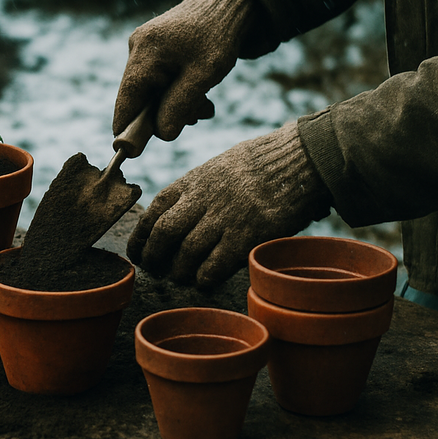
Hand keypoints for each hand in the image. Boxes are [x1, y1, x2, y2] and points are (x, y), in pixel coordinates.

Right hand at [113, 0, 256, 140]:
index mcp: (145, 54)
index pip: (126, 102)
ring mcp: (143, 48)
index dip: (128, 129)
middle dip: (165, 114)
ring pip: (151, 92)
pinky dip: (176, 90)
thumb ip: (179, 106)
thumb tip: (161, 135)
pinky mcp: (152, 48)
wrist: (228, 1)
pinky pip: (158, 80)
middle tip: (199, 115)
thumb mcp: (204, 75)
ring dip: (176, 104)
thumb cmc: (218, 36)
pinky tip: (199, 92)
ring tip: (205, 104)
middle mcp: (137, 49)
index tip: (131, 153)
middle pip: (139, 99)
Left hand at [127, 122, 331, 288]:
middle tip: (156, 269)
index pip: (154, 211)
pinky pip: (214, 265)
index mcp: (192, 181)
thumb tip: (178, 213)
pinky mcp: (246, 236)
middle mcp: (202, 199)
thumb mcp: (218, 166)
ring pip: (186, 252)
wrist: (299, 159)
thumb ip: (196, 190)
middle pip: (164, 233)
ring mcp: (223, 218)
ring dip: (179, 271)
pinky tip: (204, 279)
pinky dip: (204, 277)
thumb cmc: (260, 164)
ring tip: (181, 277)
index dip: (141, 236)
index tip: (138, 252)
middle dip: (154, 256)